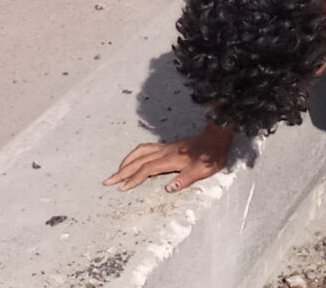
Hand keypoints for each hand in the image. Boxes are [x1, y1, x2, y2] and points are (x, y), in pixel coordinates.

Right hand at [104, 123, 234, 192]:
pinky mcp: (167, 146)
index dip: (134, 178)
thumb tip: (169, 188)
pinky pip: (145, 149)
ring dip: (126, 162)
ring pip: (140, 152)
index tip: (122, 188)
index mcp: (172, 160)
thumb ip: (186, 178)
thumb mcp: (204, 170)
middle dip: (122, 171)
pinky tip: (132, 160)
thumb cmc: (211, 156)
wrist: (217, 137)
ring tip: (116, 172)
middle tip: (107, 181)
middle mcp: (165, 152)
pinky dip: (134, 155)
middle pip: (139, 161)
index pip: (147, 169)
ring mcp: (165, 148)